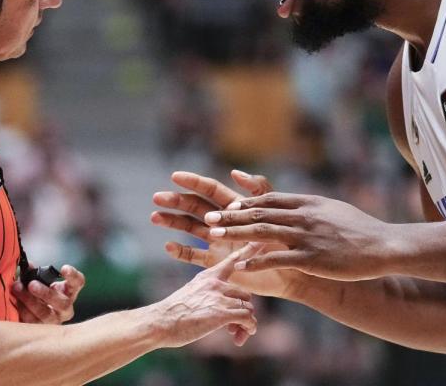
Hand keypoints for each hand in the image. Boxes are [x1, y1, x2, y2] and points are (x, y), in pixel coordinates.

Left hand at [12, 264, 84, 323]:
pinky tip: (14, 303)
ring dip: (30, 302)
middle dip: (46, 293)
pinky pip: (32, 323)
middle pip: (63, 303)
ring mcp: (55, 321)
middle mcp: (66, 308)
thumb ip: (34, 273)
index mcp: (69, 291)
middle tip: (32, 284)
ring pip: (47, 315)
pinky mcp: (41, 330)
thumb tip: (28, 265)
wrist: (30, 312)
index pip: (78, 282)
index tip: (64, 268)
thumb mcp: (39, 280)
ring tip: (18, 290)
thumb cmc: (38, 292)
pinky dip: (22, 311)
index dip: (73, 276)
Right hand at [151, 170, 302, 298]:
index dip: (194, 182)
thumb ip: (257, 191)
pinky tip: (168, 245)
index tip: (175, 175)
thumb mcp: (272, 212)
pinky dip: (181, 251)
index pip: (210, 190)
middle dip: (176, 201)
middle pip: (195, 208)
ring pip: (190, 229)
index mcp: (235, 208)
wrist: (291, 273)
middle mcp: (223, 223)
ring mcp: (218, 243)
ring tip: (154, 216)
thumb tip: (235, 172)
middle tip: (157, 197)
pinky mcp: (217, 263)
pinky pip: (194, 257)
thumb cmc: (286, 242)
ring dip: (172, 222)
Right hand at [151, 244, 259, 347]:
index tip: (260, 241)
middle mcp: (216, 283)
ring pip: (248, 307)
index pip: (232, 261)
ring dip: (245, 323)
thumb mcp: (190, 295)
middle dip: (242, 311)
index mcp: (207, 276)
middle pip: (244, 294)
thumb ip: (207, 296)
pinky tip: (240, 337)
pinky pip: (247, 318)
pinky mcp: (222, 312)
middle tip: (235, 327)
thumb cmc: (172, 313)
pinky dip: (248, 328)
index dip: (248, 252)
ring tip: (235, 334)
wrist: (159, 323)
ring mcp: (219, 296)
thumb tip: (219, 308)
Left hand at [205, 192, 390, 281]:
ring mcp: (307, 237)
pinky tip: (241, 264)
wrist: (383, 245)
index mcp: (307, 203)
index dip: (245, 203)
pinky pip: (278, 258)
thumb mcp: (331, 209)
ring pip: (263, 232)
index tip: (225, 206)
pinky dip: (257, 260)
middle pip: (259, 213)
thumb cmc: (359, 229)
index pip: (269, 199)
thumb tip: (293, 203)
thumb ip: (309, 205)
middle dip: (231, 216)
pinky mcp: (312, 258)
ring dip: (236, 234)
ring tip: (214, 238)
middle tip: (208, 219)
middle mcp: (304, 216)